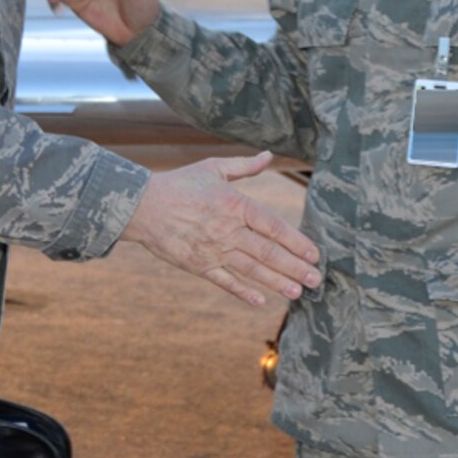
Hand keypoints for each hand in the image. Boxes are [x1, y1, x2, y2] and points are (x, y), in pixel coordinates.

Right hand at [119, 151, 320, 306]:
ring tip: (297, 292)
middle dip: (295, 268)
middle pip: (268, 253)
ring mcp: (213, 250)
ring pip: (251, 270)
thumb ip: (245, 166)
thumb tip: (269, 155)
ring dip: (277, 282)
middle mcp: (228, 230)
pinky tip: (261, 302)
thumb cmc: (180, 184)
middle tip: (315, 280)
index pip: (273, 227)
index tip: (314, 253)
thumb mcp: (214, 167)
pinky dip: (243, 293)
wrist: (142, 206)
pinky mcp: (198, 265)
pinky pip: (225, 282)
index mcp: (235, 205)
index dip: (296, 241)